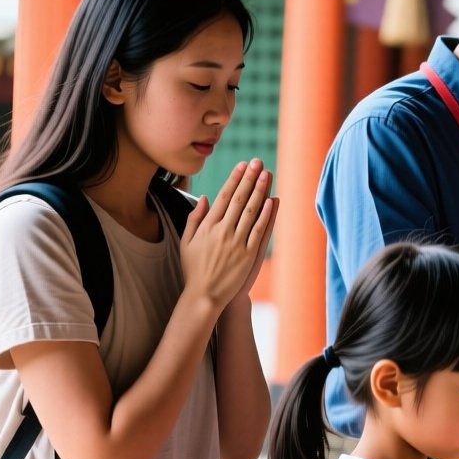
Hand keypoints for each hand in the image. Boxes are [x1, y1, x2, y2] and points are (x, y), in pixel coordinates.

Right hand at [181, 159, 275, 313]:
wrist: (204, 296)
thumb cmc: (194, 269)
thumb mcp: (186, 242)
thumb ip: (194, 218)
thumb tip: (205, 198)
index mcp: (207, 227)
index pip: (224, 197)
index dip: (234, 179)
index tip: (241, 165)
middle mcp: (222, 231)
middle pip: (239, 199)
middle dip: (249, 178)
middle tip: (257, 162)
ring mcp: (236, 243)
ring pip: (251, 211)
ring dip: (260, 190)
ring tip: (266, 174)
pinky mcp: (248, 255)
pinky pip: (259, 230)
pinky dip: (266, 215)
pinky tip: (272, 200)